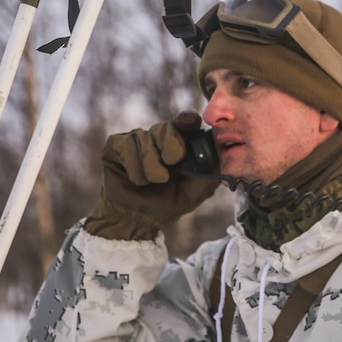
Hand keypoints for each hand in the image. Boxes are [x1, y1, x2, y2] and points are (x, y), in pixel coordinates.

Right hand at [83, 112, 219, 240]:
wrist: (136, 220)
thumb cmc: (165, 205)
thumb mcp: (194, 192)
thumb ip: (209, 174)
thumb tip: (225, 155)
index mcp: (178, 144)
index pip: (186, 121)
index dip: (188, 121)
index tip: (190, 125)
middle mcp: (157, 138)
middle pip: (166, 127)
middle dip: (172, 147)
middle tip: (171, 167)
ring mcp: (135, 139)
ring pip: (145, 137)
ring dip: (151, 166)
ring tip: (152, 182)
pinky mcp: (115, 145)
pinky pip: (127, 145)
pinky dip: (135, 168)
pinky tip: (137, 180)